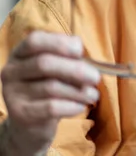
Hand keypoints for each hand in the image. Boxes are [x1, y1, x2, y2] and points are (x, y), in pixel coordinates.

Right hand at [0, 31, 99, 154]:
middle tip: (96, 77)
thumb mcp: (55, 70)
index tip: (80, 50)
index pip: (35, 40)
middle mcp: (11, 71)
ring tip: (93, 95)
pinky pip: (51, 107)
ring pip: (50, 87)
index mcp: (20, 54)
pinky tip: (81, 107)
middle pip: (44, 63)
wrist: (29, 124)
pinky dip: (71, 106)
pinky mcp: (19, 114)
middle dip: (75, 69)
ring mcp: (12, 93)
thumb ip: (67, 58)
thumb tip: (82, 54)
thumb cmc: (48, 89)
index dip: (59, 43)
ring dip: (79, 91)